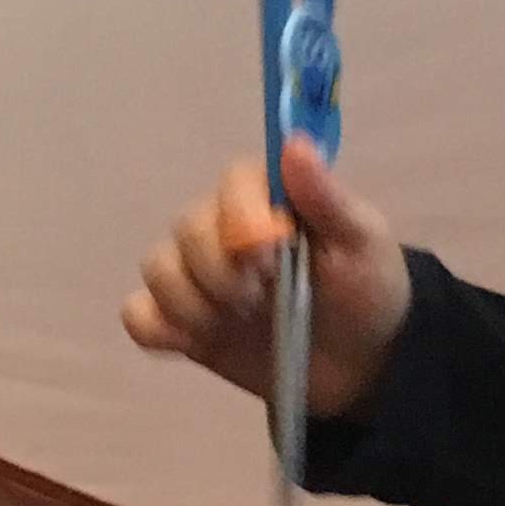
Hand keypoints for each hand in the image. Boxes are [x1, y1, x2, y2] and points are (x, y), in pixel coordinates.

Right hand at [120, 137, 413, 419]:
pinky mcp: (182, 322)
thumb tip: (294, 143)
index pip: (231, 183)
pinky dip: (158, 328)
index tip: (272, 256)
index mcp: (266, 198)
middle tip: (260, 299)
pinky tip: (196, 342)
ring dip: (191, 302)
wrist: (362, 363)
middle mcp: (222, 228)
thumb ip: (326, 198)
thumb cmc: (366, 290)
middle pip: (186, 228)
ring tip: (236, 323)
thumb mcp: (362, 244)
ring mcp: (198, 276)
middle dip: (220, 271)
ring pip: (158, 269)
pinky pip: (139, 315)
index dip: (242, 219)